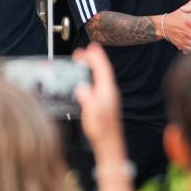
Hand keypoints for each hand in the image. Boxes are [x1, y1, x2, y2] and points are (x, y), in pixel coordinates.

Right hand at [73, 43, 125, 158]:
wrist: (109, 143)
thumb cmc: (101, 130)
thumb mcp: (91, 112)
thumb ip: (87, 98)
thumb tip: (81, 87)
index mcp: (107, 91)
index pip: (103, 69)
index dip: (97, 57)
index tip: (91, 47)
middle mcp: (110, 91)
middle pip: (102, 70)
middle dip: (94, 59)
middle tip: (82, 52)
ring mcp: (108, 96)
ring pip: (101, 76)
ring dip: (93, 67)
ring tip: (83, 61)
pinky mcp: (105, 102)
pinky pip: (99, 83)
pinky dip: (93, 76)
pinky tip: (87, 78)